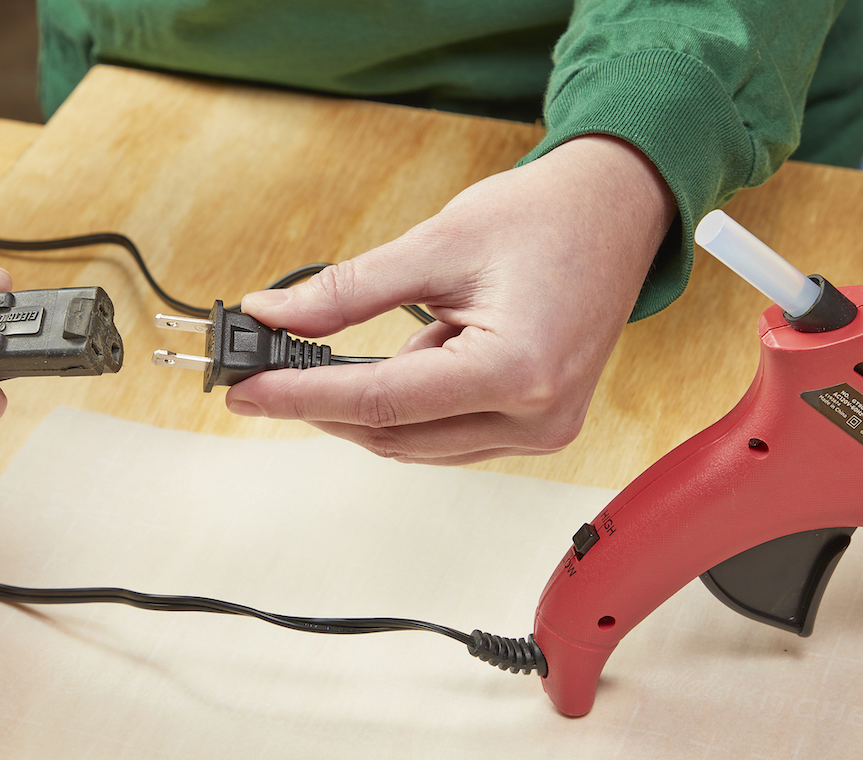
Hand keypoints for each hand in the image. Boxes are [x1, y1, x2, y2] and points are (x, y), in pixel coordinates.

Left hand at [224, 135, 675, 464]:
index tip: (246, 390)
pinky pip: (446, 435)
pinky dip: (404, 407)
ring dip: (363, 407)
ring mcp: (541, 430)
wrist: (616, 213)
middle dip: (323, 404)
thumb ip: (349, 291)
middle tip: (265, 372)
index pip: (381, 401)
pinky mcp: (537, 426)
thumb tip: (277, 317)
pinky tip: (400, 362)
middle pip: (394, 434)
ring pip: (416, 443)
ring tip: (332, 354)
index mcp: (517, 370)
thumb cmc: (545, 218)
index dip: (301, 395)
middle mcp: (535, 416)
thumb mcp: (435, 244)